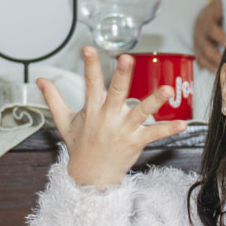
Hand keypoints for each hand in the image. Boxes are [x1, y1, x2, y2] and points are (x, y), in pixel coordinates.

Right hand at [38, 48, 182, 188]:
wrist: (91, 177)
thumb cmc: (80, 146)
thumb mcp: (64, 122)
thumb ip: (54, 99)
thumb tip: (41, 79)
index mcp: (92, 111)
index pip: (89, 84)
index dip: (89, 66)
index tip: (89, 48)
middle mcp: (108, 118)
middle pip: (116, 93)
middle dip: (121, 76)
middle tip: (126, 58)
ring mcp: (123, 130)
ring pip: (141, 112)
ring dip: (154, 101)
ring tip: (168, 90)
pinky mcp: (136, 142)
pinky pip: (155, 134)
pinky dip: (169, 130)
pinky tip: (184, 124)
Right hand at [193, 0, 225, 71]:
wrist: (208, 13)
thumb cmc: (222, 8)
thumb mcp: (224, 1)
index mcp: (208, 18)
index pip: (212, 28)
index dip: (219, 36)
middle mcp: (200, 31)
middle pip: (206, 46)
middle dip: (216, 56)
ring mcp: (198, 42)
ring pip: (202, 56)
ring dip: (213, 64)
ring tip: (225, 71)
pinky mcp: (198, 50)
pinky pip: (201, 61)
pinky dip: (209, 67)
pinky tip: (219, 72)